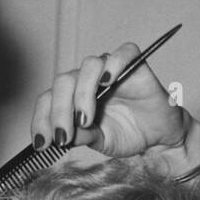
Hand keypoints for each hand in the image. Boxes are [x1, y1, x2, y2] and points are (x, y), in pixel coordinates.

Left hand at [30, 41, 193, 161]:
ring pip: (87, 67)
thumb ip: (78, 136)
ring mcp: (109, 70)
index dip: (41, 119)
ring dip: (81, 95)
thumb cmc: (127, 135)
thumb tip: (57, 136)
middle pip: (63, 82)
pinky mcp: (133, 64)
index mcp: (73, 97)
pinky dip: (112, 65)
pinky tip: (107, 83)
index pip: (49, 99)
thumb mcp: (98, 142)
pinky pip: (121, 54)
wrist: (158, 138)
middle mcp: (87, 81)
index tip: (42, 144)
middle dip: (58, 111)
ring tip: (85, 120)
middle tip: (63, 137)